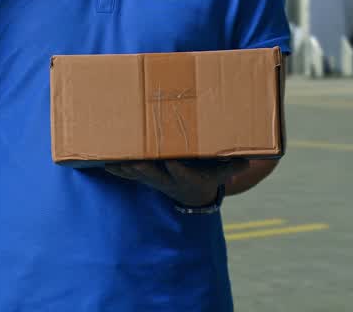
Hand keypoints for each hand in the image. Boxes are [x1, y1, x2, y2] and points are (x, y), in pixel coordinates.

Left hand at [104, 159, 248, 207]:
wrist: (191, 193)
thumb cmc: (208, 176)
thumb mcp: (222, 172)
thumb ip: (233, 166)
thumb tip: (249, 160)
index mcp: (188, 178)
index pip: (183, 174)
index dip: (178, 169)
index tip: (174, 161)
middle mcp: (168, 180)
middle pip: (154, 174)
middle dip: (144, 167)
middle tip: (134, 160)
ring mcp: (154, 179)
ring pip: (137, 174)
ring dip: (125, 168)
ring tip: (111, 159)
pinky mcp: (143, 176)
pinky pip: (127, 173)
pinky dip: (116, 167)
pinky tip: (102, 160)